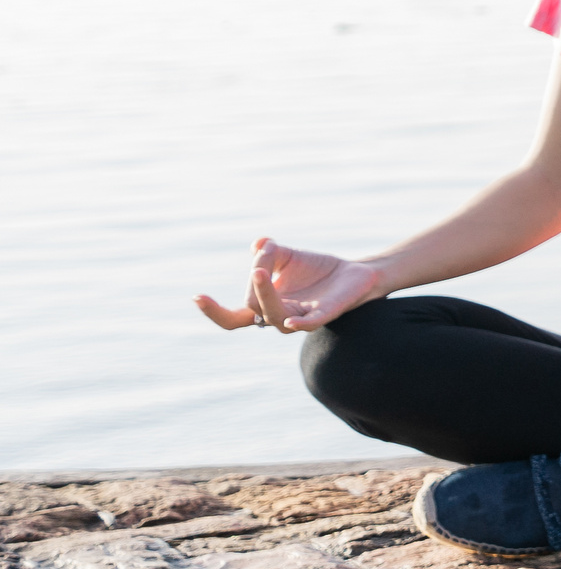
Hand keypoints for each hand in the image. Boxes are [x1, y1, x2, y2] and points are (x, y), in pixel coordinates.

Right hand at [195, 239, 388, 334]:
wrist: (356, 272)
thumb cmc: (316, 269)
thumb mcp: (285, 254)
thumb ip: (267, 252)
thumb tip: (258, 245)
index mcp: (266, 307)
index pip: (233, 318)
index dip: (214, 312)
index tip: (197, 296)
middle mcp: (280, 317)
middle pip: (252, 309)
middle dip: (252, 281)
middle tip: (262, 258)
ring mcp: (301, 319)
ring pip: (275, 316)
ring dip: (265, 295)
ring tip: (261, 271)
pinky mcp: (325, 314)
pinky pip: (309, 324)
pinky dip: (298, 323)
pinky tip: (290, 320)